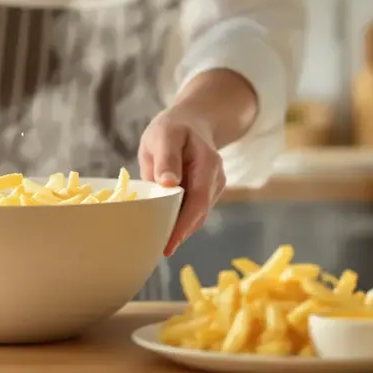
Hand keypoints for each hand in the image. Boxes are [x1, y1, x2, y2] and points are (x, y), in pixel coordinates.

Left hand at [138, 106, 226, 257]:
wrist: (192, 121)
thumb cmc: (172, 129)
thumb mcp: (163, 135)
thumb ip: (166, 158)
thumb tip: (168, 183)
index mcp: (206, 162)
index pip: (197, 200)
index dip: (183, 226)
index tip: (167, 244)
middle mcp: (216, 176)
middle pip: (199, 213)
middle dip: (179, 233)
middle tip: (156, 250)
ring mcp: (215, 185)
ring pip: (198, 215)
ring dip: (180, 229)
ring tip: (157, 243)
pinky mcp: (210, 191)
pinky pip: (195, 210)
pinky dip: (181, 220)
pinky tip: (165, 228)